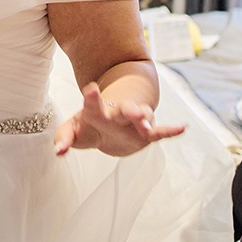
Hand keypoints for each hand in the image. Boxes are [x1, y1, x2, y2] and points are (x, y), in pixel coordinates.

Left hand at [54, 82, 185, 157]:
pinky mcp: (146, 133)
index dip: (91, 98)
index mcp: (97, 111)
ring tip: (149, 123)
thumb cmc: (91, 126)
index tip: (91, 89)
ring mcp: (133, 121)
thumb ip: (64, 138)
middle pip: (124, 110)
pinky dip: (170, 131)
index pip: (93, 104)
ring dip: (145, 120)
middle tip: (134, 111)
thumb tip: (58, 152)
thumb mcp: (75, 130)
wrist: (111, 125)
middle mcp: (117, 114)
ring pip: (142, 118)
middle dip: (130, 111)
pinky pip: (160, 132)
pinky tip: (183, 128)